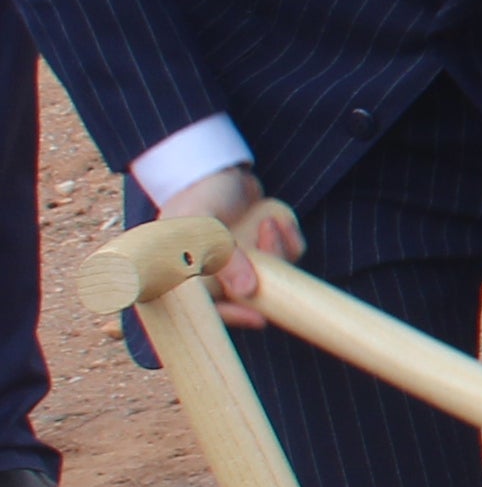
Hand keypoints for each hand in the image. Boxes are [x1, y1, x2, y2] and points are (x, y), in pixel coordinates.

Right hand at [151, 163, 303, 323]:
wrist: (217, 167)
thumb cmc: (198, 195)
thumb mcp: (202, 223)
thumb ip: (223, 257)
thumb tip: (246, 291)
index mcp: (188, 275)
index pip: (207, 310)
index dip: (232, 318)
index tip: (258, 319)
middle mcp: (216, 274)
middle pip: (248, 298)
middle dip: (266, 286)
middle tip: (273, 274)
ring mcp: (243, 263)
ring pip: (273, 278)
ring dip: (278, 254)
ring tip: (266, 225)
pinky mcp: (265, 248)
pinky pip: (288, 257)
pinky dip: (290, 241)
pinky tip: (277, 219)